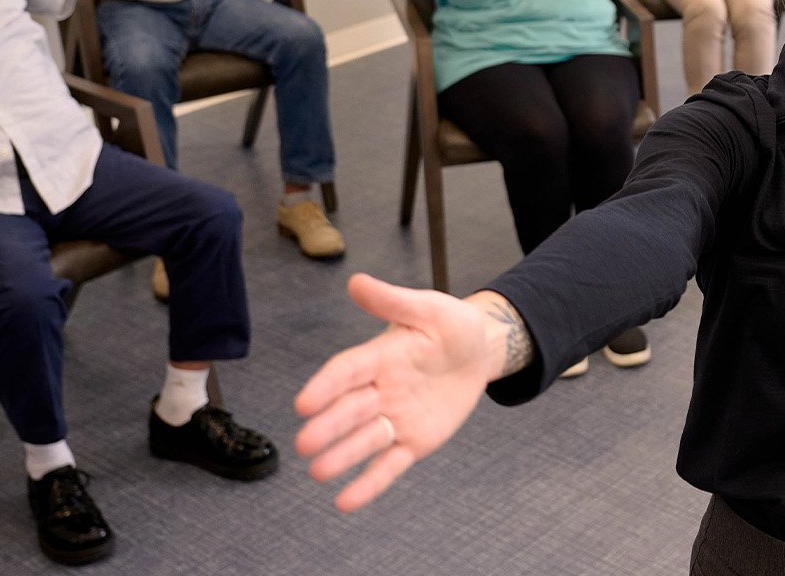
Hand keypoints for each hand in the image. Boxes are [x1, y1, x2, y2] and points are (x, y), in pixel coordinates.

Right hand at [294, 274, 497, 511]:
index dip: (326, 386)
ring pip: (365, 440)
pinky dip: (369, 484)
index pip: (347, 372)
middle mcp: (379, 391)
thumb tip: (356, 282)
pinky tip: (345, 502)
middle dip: (329, 426)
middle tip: (305, 443)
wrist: (480, 352)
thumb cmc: (450, 326)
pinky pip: (389, 465)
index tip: (303, 403)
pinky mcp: (413, 442)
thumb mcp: (429, 308)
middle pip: (350, 410)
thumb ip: (394, 301)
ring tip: (318, 473)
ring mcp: (395, 419)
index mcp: (378, 357)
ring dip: (342, 457)